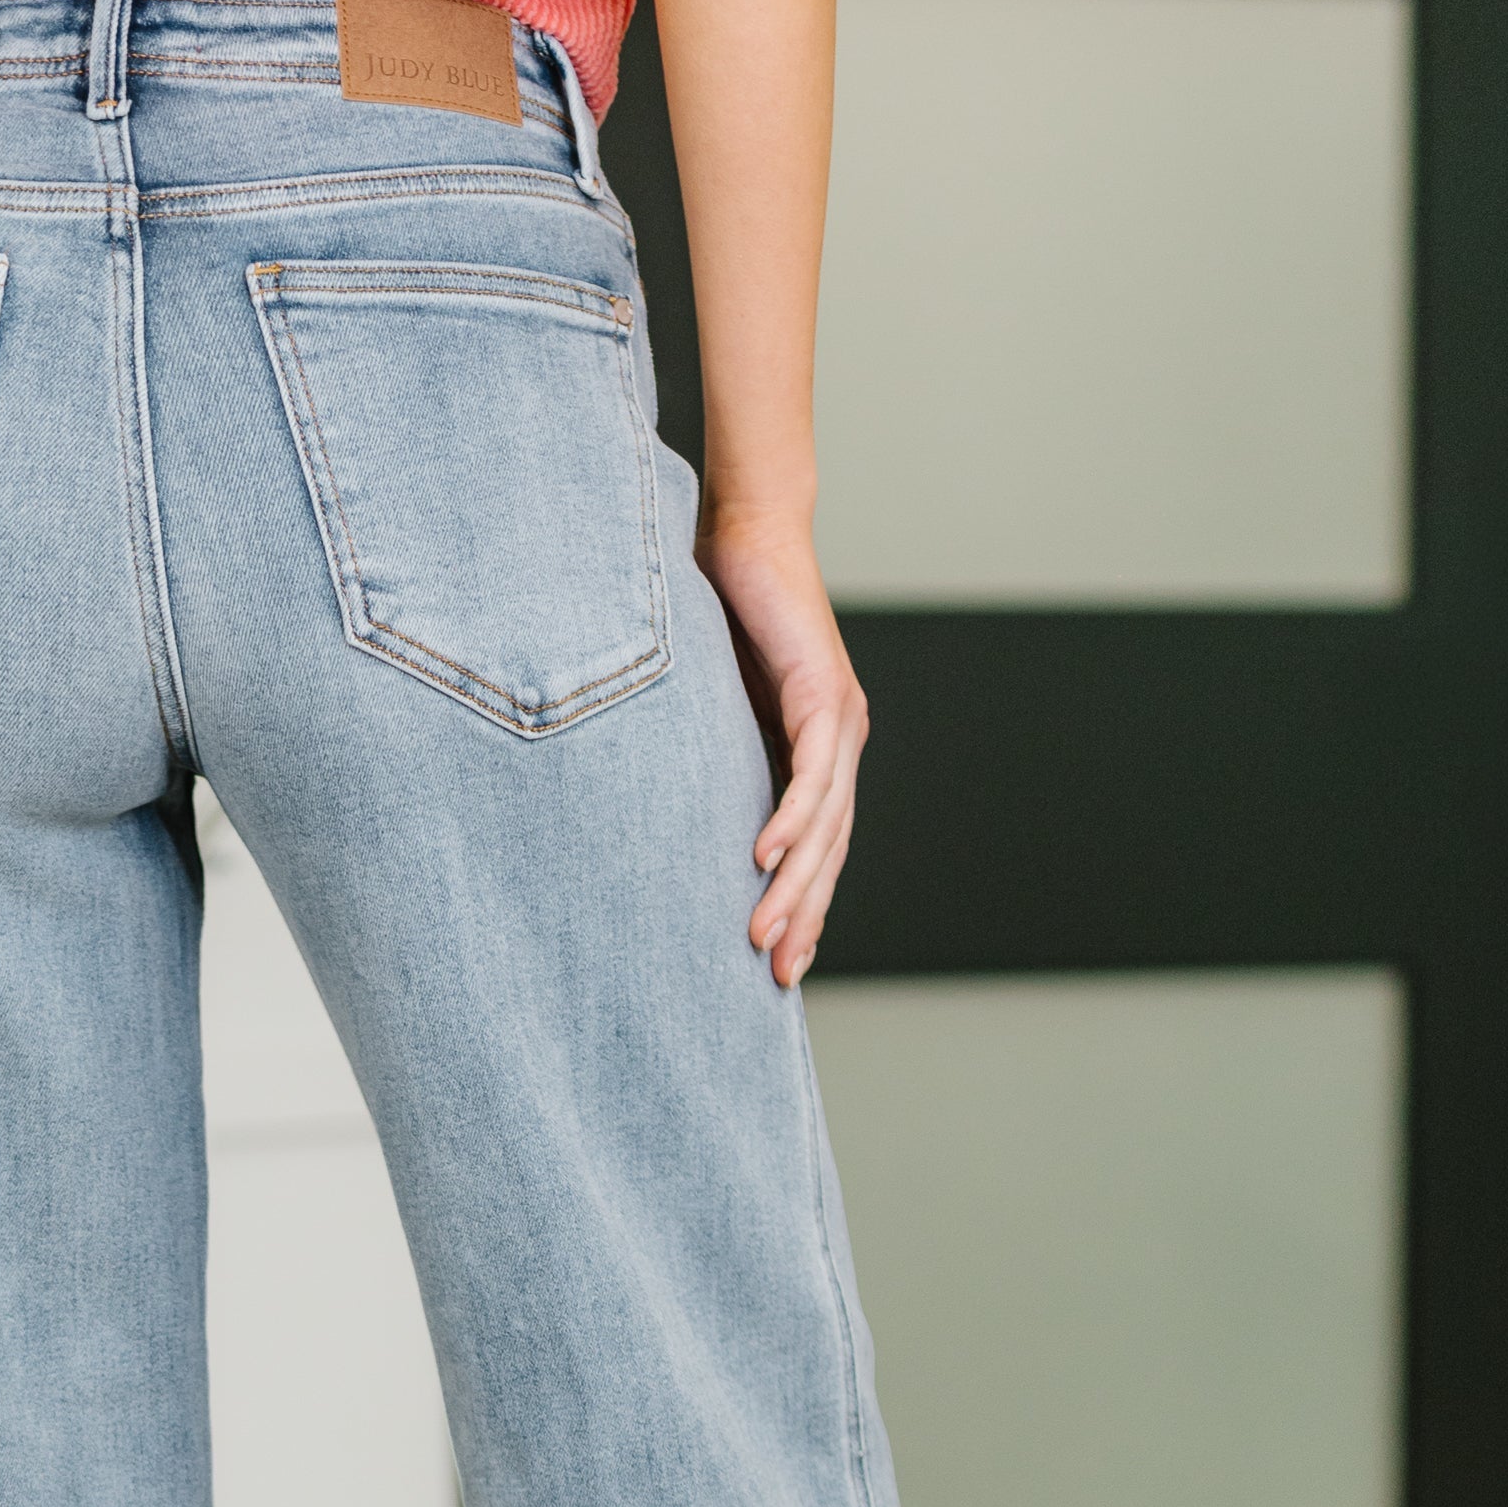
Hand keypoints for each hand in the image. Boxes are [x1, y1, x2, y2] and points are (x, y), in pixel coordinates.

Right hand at [698, 517, 868, 987]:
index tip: (781, 963)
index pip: (817, 847)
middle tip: (777, 975)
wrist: (747, 531)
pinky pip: (812, 772)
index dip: (803, 906)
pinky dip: (791, 818)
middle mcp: (840, 741)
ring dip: (795, 884)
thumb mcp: (712, 706)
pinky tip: (765, 859)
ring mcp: (840, 719)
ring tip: (765, 934)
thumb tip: (667, 811)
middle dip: (804, 916)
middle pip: (829, 851)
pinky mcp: (825, 691)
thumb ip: (711, 756)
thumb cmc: (722, 611)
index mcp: (817, 751)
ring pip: (825, 824)